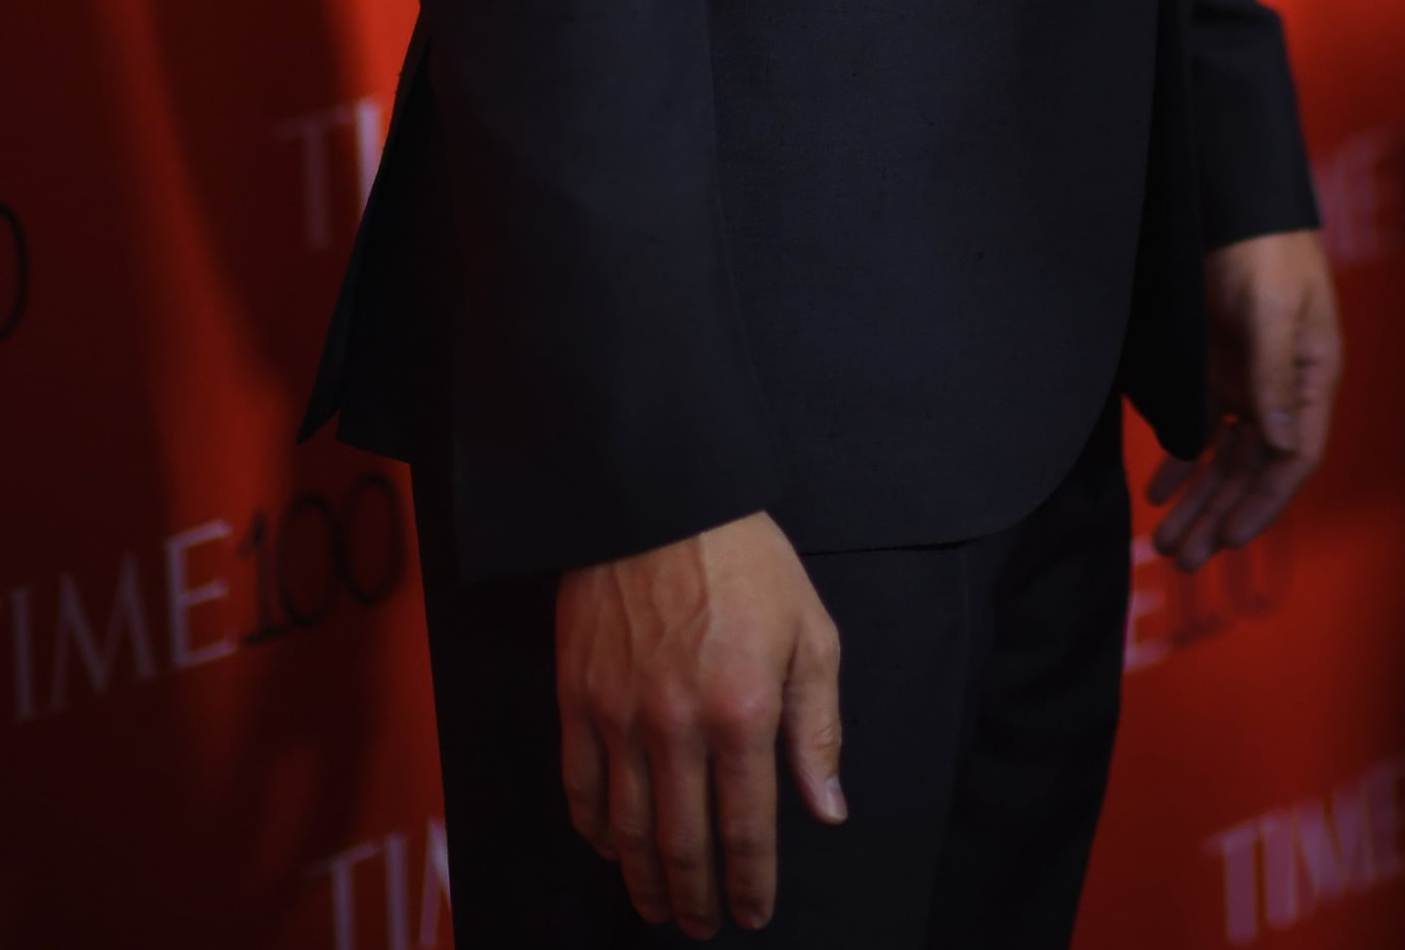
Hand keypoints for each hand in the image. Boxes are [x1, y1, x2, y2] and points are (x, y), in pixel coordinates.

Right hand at [555, 511, 843, 936]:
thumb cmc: (744, 559)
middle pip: (683, 845)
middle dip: (695, 899)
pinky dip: (594, 831)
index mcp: (743, 713)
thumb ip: (818, 727)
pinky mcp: (577, 698)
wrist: (661, 496)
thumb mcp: (810, 630)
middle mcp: (678, 728)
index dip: (751, 884)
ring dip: (644, 880)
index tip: (753, 913)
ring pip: (628, 830)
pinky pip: (580, 787)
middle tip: (702, 925)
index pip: (747, 831)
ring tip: (658, 906)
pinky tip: (611, 848)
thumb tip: (827, 809)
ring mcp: (620, 717)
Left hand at [1147, 228, 1340, 572]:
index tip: (1231, 539)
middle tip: (1183, 560)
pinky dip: (1179, 461)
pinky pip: (1201, 430)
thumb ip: (1274, 373)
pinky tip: (1156, 490)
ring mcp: (1248, 384)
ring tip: (1164, 542)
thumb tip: (1281, 443)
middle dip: (1218, 516)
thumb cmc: (1268, 247)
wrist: (1233, 201)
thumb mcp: (1273, 307)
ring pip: (1224, 459)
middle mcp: (1283, 392)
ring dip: (1196, 500)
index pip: (1294, 457)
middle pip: (1253, 470)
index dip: (1264, 502)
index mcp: (1313, 378)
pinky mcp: (1217, 371)